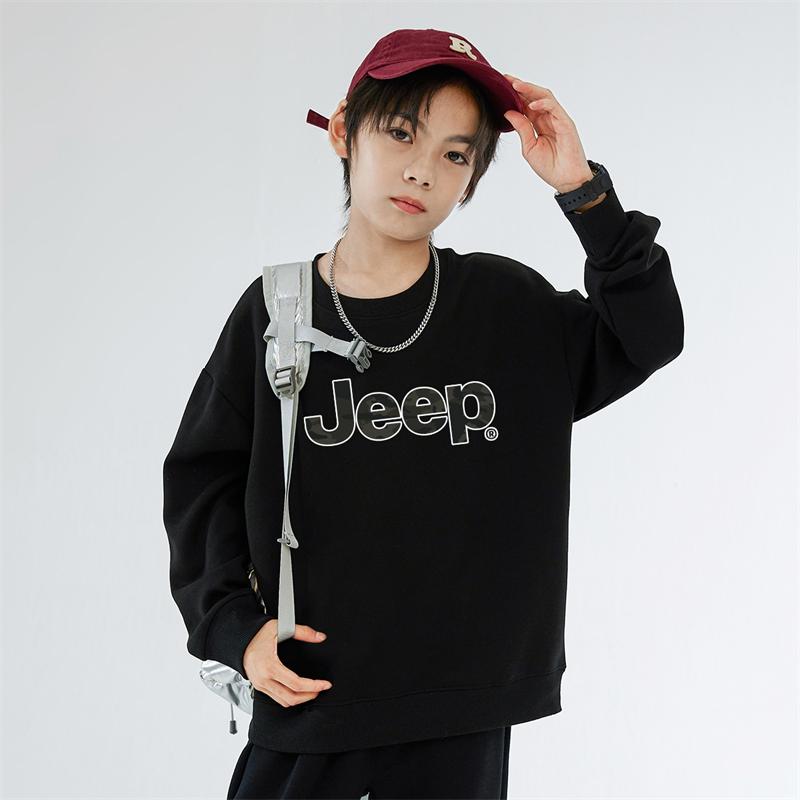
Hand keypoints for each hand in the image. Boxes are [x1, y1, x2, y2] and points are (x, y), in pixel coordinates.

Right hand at [243, 619, 332, 707]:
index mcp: (270, 666)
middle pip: (291, 698)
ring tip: (311, 691)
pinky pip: (276, 699)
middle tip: (320, 689)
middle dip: (309, 696)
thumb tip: (319, 637)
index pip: (296, 684)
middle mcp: (264, 679)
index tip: (325, 684)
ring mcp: (260, 685)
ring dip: (300, 699)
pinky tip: (297, 691)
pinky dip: (289, 698)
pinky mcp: (259, 687)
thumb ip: (302, 632)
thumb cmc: (257, 634)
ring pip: (284, 702)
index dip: (313, 686)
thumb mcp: (280, 628)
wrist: (239, 640)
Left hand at [500, 74, 593, 193]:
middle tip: (505, 79)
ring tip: (515, 85)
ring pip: (544, 97)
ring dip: (530, 89)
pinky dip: (543, 104)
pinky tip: (530, 104)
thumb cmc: (550, 167)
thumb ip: (521, 129)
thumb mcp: (529, 148)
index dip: (514, 94)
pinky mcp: (566, 123)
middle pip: (534, 96)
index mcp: (538, 124)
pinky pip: (554, 108)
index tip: (500, 86)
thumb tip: (508, 112)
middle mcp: (548, 118)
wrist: (566, 180)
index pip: (525, 104)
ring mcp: (558, 119)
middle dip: (520, 86)